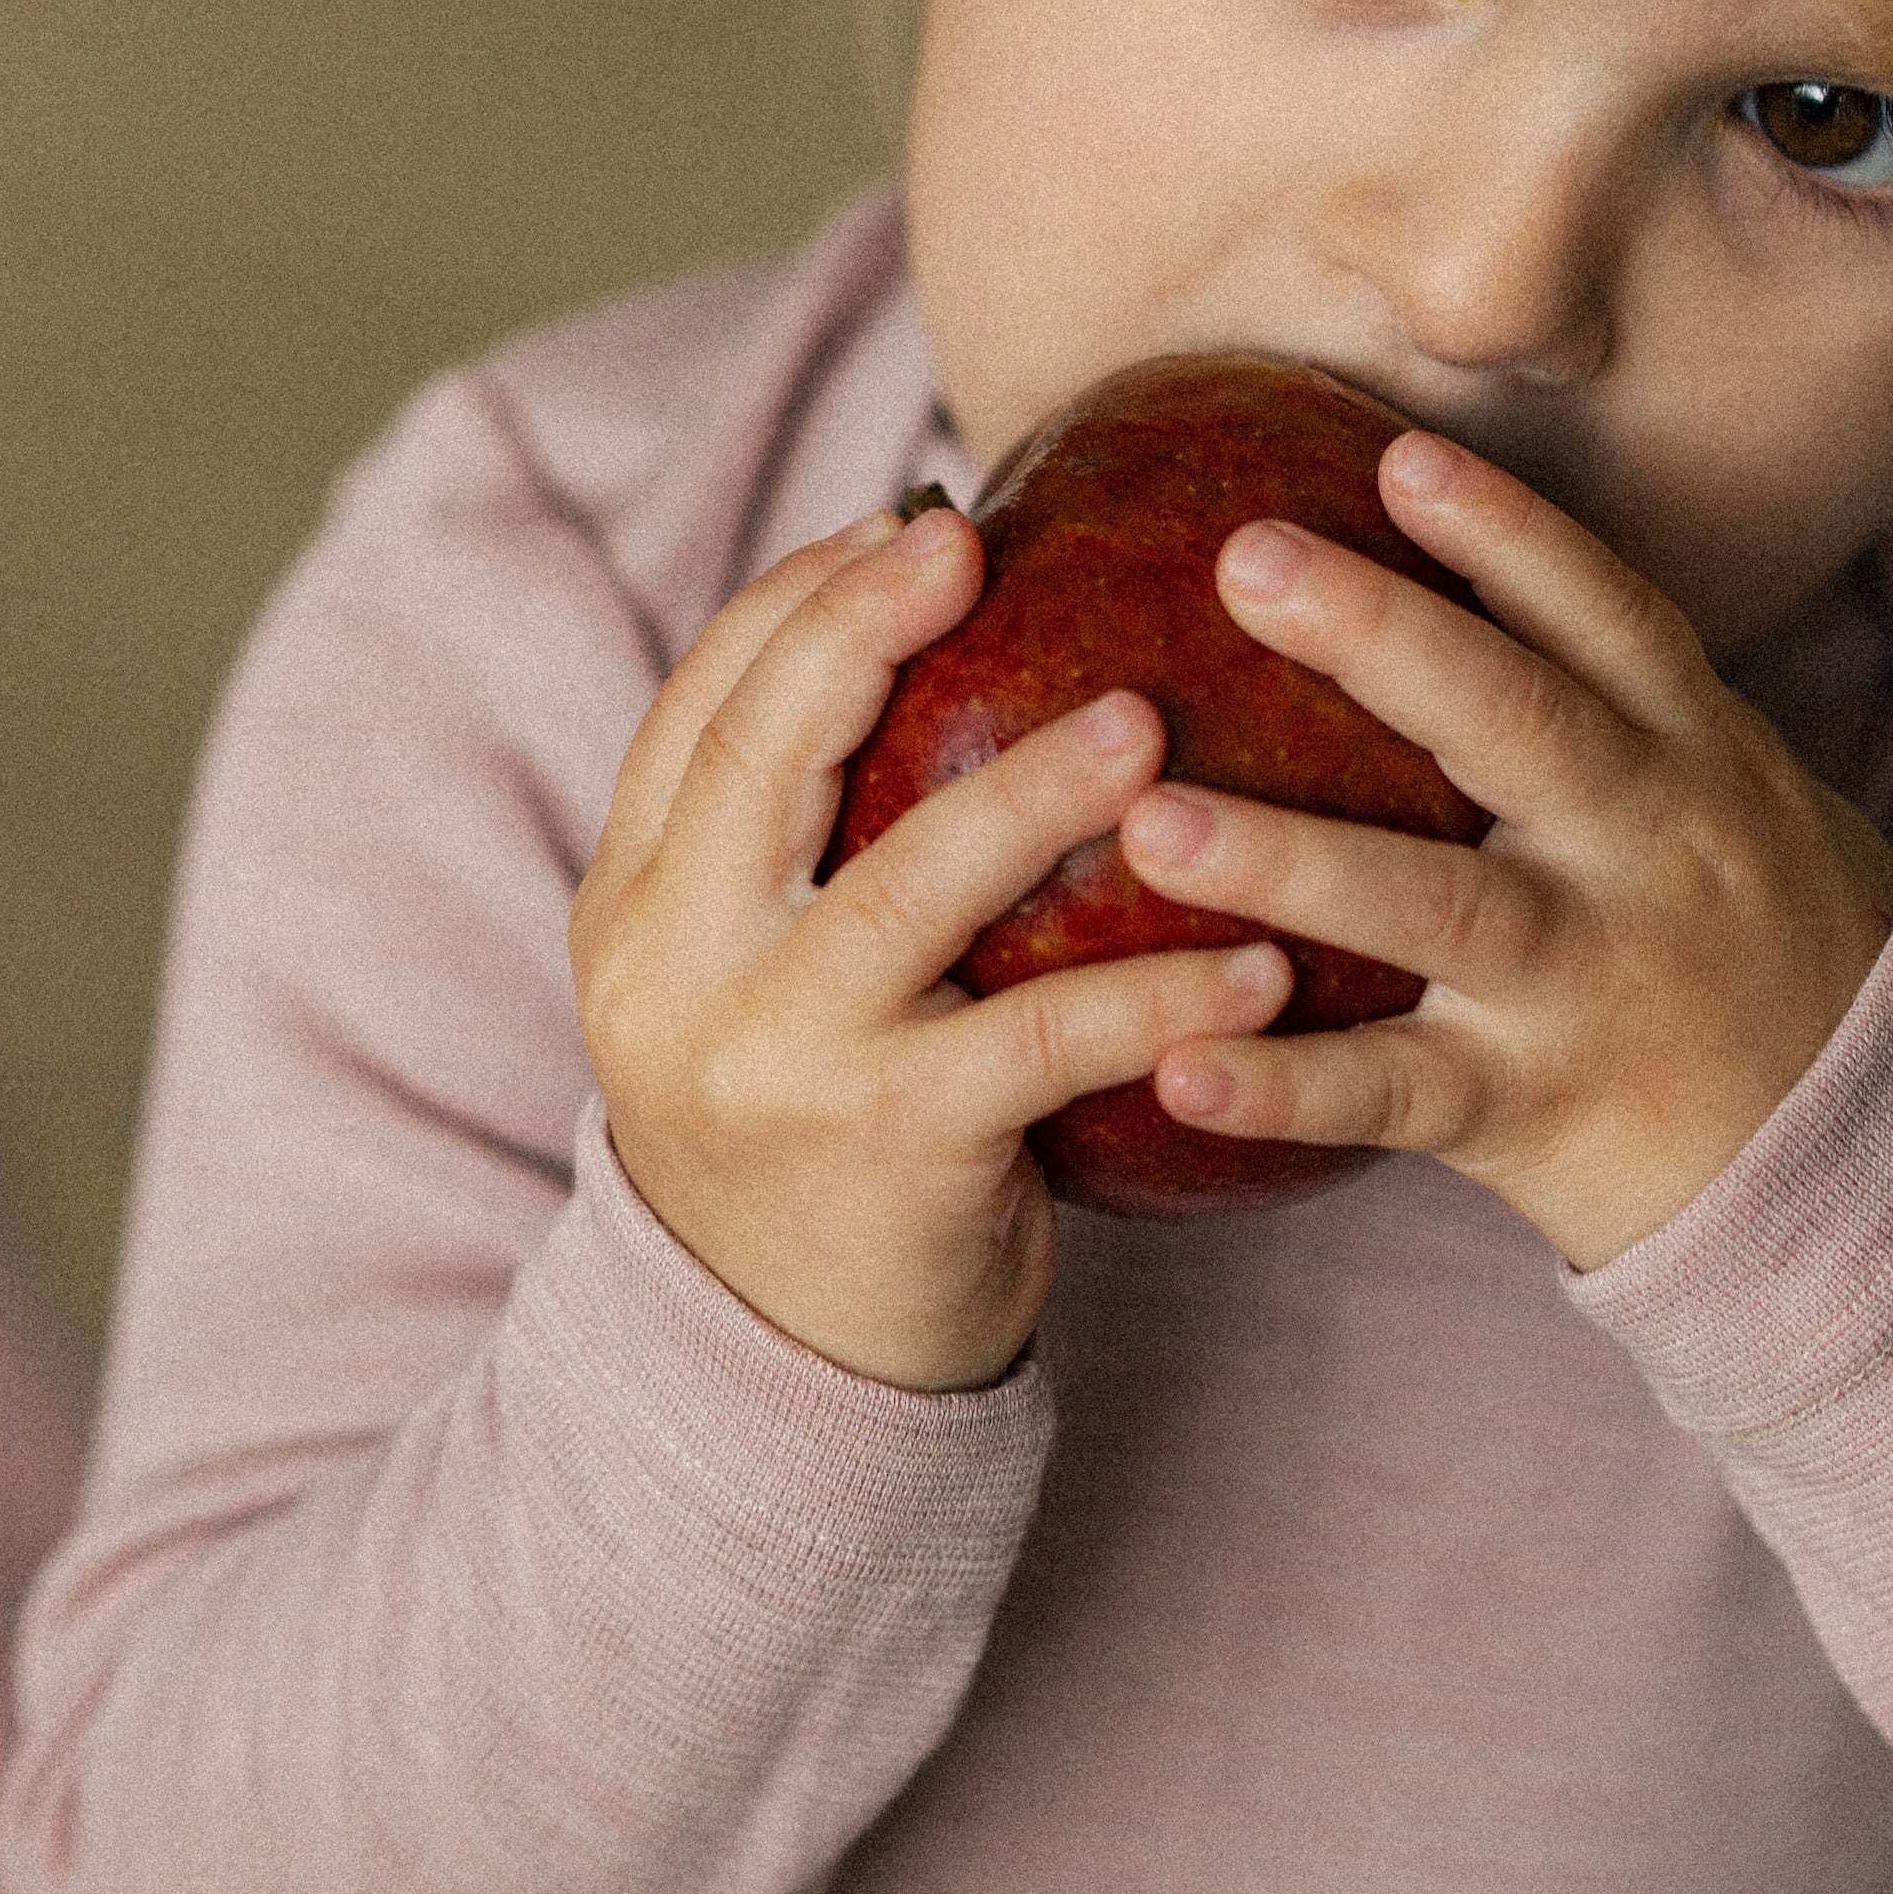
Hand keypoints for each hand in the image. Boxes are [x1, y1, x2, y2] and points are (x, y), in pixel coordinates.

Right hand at [571, 505, 1293, 1386]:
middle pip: (763, 757)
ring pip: (906, 884)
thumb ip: (807, 848)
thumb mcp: (755, 983)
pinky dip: (1155, 990)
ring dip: (1032, 789)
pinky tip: (1258, 958)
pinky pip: (1042, 1040)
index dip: (799, 600)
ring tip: (1149, 719)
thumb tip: (946, 633)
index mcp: (635, 907)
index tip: (912, 520)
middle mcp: (675, 972)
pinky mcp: (886, 1148)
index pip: (700, 708)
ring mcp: (772, 1061)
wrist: (781, 1372)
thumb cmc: (816, 1132)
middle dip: (862, 629)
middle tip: (975, 543)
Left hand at [1119, 432, 1892, 1268]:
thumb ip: (1618, 702)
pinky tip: (1177, 1068)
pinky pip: (1398, 1096)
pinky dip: (1287, 1087)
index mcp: (1695, 760)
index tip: (1399, 455)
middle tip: (1242, 556)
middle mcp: (1651, 853)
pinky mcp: (1539, 1111)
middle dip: (1384, 636)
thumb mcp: (1737, 798)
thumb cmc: (1763, 950)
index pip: (1609, 619)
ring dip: (1292, 861)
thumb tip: (1464, 557)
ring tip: (1150, 822)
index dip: (1510, 533)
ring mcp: (1594, 985)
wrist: (1875, 1163)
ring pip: (1439, 907)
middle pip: (1519, 724)